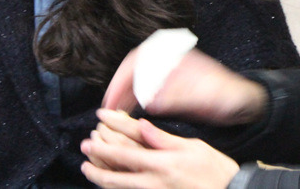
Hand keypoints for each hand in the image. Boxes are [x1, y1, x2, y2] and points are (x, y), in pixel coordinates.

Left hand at [81, 109, 238, 188]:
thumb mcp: (192, 147)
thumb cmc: (215, 170)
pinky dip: (114, 187)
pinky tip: (107, 183)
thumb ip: (163, 139)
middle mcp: (154, 180)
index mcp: (163, 161)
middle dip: (97, 156)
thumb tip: (142, 126)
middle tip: (84, 145)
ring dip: (99, 175)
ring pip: (117, 185)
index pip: (128, 143)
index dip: (111, 128)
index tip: (100, 116)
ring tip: (87, 166)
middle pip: (116, 168)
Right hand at [103, 47, 267, 125]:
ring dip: (125, 95)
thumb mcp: (201, 96)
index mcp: (174, 57)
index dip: (120, 79)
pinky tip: (132, 112)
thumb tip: (148, 100)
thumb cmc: (226, 95)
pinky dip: (137, 99)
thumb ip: (174, 97)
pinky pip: (148, 89)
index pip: (137, 60)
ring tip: (114, 113)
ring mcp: (170, 73)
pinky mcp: (173, 85)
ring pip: (139, 80)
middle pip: (134, 69)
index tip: (111, 97)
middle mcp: (169, 61)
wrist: (244, 101)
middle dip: (118, 87)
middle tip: (107, 108)